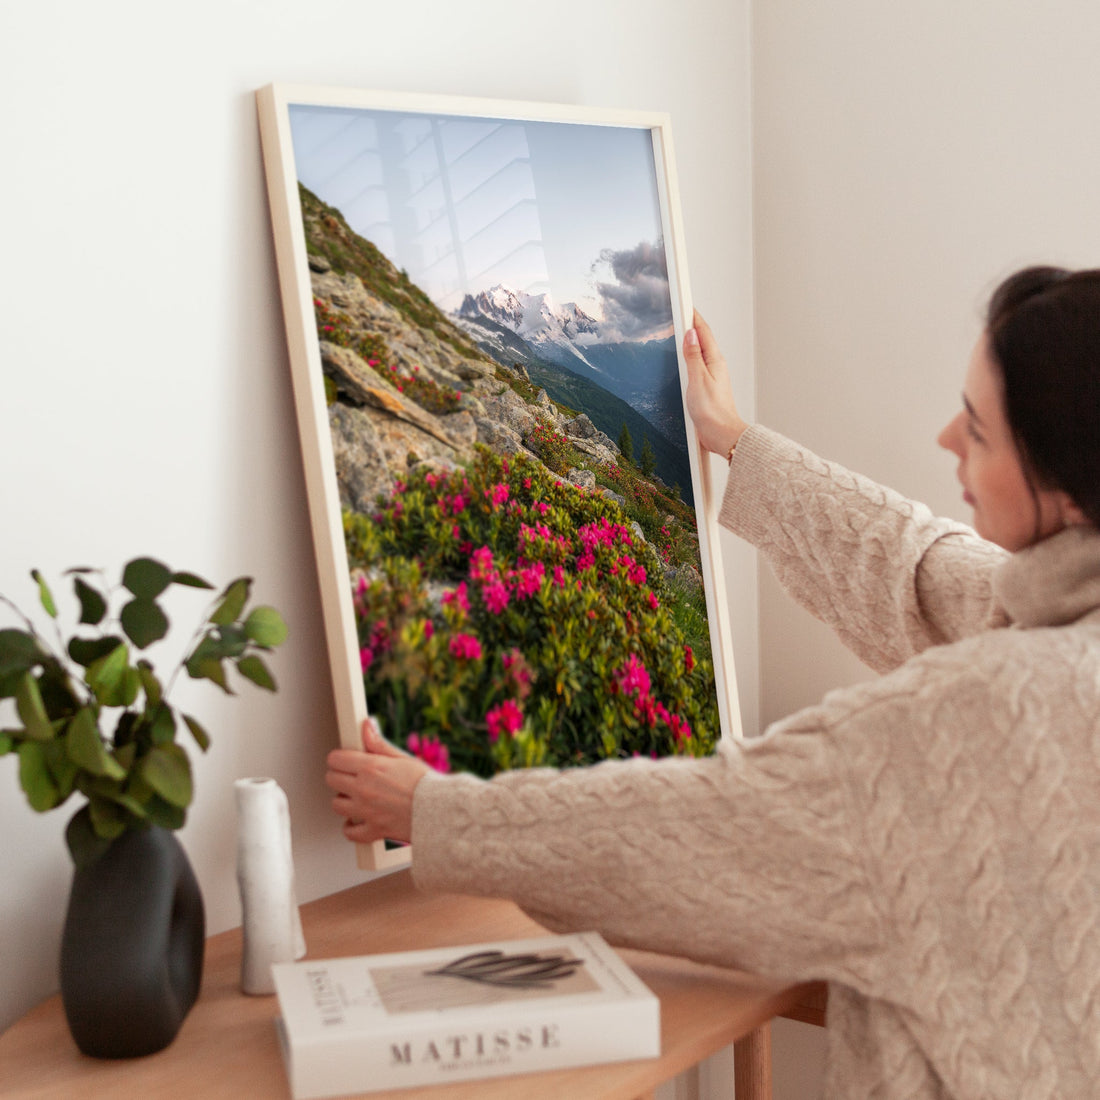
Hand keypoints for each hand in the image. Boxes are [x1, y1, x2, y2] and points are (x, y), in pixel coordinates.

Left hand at [325, 718, 429, 844]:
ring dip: (344, 801)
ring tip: (357, 797)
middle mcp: (364, 789)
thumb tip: (366, 726)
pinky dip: (351, 827)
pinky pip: (349, 832)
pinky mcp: (373, 830)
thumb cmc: (426, 784)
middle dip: (339, 776)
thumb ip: (379, 744)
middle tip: (352, 777)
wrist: (441, 811)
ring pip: (336, 805)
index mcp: (371, 767)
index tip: (346, 760)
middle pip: (331, 780)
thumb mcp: (403, 758)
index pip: (336, 759)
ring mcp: (366, 811)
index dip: (340, 758)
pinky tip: (358, 820)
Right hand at [683, 310, 748, 456]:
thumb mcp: (698, 380)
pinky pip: (697, 365)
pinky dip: (689, 357)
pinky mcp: (707, 387)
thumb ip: (693, 356)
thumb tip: (690, 334)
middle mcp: (715, 366)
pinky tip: (684, 359)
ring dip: (691, 340)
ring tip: (681, 329)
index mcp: (714, 361)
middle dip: (691, 325)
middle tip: (681, 311)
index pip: (703, 332)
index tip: (685, 303)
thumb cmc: (712, 411)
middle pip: (702, 339)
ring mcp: (711, 376)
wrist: (722, 434)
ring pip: (700, 352)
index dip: (693, 317)